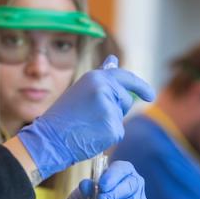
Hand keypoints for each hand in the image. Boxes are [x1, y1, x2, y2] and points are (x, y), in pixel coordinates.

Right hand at [18, 55, 154, 179]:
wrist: (49, 139)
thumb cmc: (62, 116)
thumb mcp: (81, 90)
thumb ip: (101, 78)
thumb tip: (113, 60)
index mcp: (96, 78)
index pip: (126, 78)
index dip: (141, 87)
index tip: (150, 95)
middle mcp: (105, 90)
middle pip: (125, 99)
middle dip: (116, 108)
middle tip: (92, 117)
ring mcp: (110, 109)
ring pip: (120, 117)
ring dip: (109, 122)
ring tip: (87, 125)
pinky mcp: (112, 128)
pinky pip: (117, 132)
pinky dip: (107, 137)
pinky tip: (90, 136)